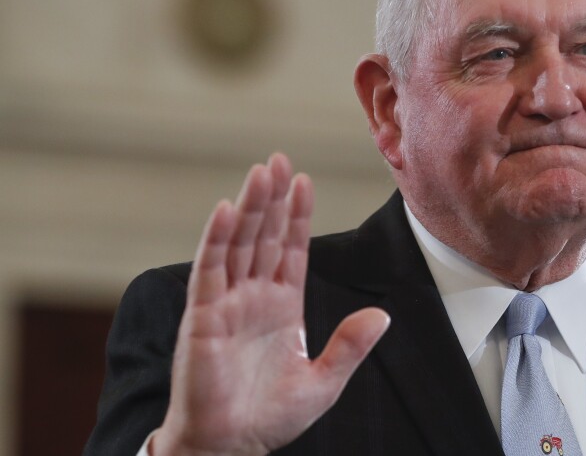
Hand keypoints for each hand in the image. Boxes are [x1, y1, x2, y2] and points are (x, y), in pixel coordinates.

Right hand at [152, 153, 389, 455]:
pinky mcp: (202, 317)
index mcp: (282, 305)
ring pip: (239, 243)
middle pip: (266, 236)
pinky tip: (228, 209)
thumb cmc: (270, 417)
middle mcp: (253, 296)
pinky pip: (210, 271)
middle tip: (280, 158)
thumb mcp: (323, 381)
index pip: (292, 249)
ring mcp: (226, 303)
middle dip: (274, 198)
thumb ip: (349, 346)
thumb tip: (382, 315)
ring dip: (250, 207)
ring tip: (262, 171)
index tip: (305, 181)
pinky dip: (217, 239)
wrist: (231, 445)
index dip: (298, 216)